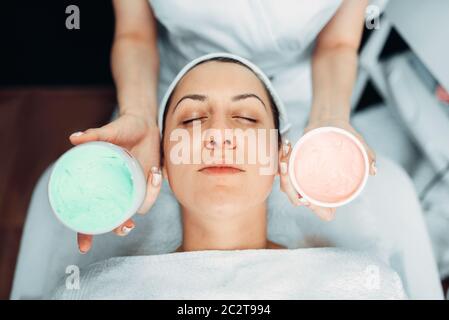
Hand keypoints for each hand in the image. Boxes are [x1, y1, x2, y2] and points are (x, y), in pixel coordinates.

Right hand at [69, 111, 161, 252]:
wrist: (143, 124)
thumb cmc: (122, 129)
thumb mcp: (109, 132)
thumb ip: (94, 135)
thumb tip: (74, 137)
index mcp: (99, 185)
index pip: (87, 214)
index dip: (84, 232)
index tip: (84, 248)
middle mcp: (114, 192)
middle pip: (112, 220)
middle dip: (118, 228)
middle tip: (127, 225)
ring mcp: (131, 190)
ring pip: (134, 211)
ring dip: (145, 200)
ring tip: (150, 174)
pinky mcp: (147, 186)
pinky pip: (150, 197)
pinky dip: (154, 188)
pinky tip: (155, 172)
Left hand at [279, 119, 375, 220]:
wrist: (330, 124)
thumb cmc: (347, 138)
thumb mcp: (359, 146)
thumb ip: (368, 157)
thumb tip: (374, 171)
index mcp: (331, 192)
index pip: (324, 212)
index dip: (317, 210)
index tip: (309, 199)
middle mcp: (315, 190)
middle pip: (298, 200)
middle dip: (291, 187)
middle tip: (290, 169)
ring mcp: (302, 181)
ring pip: (287, 187)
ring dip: (283, 174)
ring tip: (286, 157)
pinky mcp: (291, 170)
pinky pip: (282, 172)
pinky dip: (280, 162)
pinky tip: (286, 148)